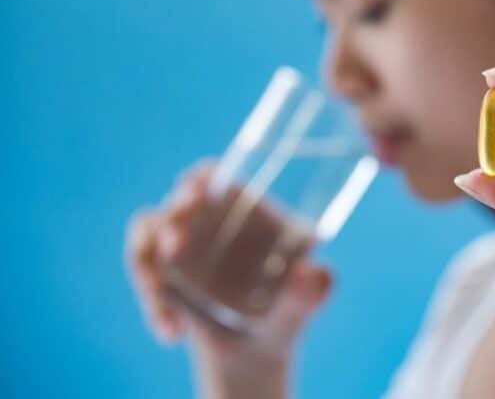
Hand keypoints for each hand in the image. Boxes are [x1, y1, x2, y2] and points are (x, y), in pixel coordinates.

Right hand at [125, 161, 330, 392]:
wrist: (257, 352)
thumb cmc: (287, 312)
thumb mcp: (303, 303)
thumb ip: (312, 289)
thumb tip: (319, 274)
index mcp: (246, 207)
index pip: (215, 174)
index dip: (202, 178)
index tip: (196, 193)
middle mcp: (210, 218)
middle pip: (180, 197)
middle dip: (173, 216)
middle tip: (175, 250)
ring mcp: (181, 242)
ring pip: (149, 232)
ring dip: (148, 263)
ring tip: (164, 304)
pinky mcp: (160, 270)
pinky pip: (143, 270)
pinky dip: (152, 300)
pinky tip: (172, 333)